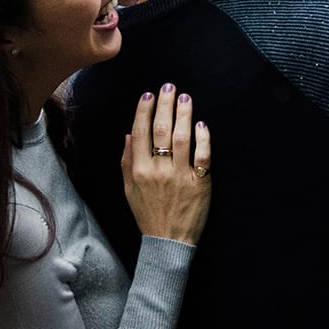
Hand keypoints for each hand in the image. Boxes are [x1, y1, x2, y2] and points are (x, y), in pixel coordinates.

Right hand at [121, 85, 210, 244]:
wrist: (168, 241)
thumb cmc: (148, 214)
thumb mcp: (129, 189)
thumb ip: (127, 161)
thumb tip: (128, 135)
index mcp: (139, 171)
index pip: (140, 133)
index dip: (143, 112)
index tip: (148, 95)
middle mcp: (159, 171)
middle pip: (160, 130)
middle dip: (164, 105)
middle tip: (169, 87)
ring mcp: (180, 176)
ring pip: (181, 138)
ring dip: (183, 115)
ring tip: (185, 98)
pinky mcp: (200, 183)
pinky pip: (202, 156)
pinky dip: (202, 139)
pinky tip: (201, 125)